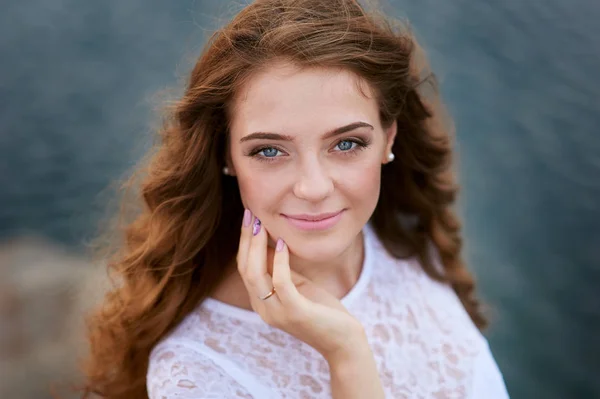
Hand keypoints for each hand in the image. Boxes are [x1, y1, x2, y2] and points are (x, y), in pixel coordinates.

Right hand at [236, 209, 365, 360]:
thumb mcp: (297, 285)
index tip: (250, 217)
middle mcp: (263, 309)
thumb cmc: (321, 310)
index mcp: (261, 302)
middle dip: (247, 239)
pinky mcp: (296, 313)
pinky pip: (281, 282)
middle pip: (245, 268)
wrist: (343, 341)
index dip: (244, 242)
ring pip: (255, 275)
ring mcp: (277, 312)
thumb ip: (280, 269)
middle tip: (251, 214)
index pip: (244, 267)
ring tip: (263, 224)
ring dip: (257, 246)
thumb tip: (269, 241)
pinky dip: (280, 261)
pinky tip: (284, 243)